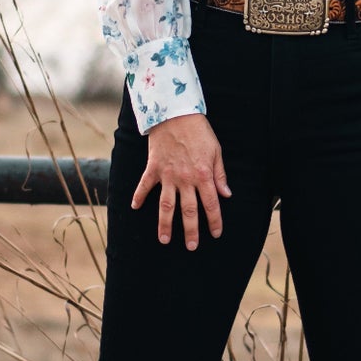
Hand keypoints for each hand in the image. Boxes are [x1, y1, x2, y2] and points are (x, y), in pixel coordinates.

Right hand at [131, 112, 231, 249]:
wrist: (175, 113)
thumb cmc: (199, 131)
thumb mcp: (216, 151)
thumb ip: (220, 175)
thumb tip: (226, 194)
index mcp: (203, 176)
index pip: (211, 204)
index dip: (214, 221)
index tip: (215, 233)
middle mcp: (185, 179)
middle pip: (188, 211)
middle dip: (191, 231)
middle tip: (192, 246)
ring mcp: (168, 175)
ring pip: (166, 206)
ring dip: (165, 224)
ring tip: (164, 240)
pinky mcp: (153, 168)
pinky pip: (144, 186)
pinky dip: (138, 197)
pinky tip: (134, 208)